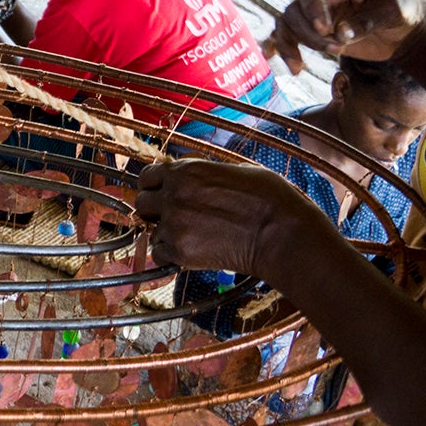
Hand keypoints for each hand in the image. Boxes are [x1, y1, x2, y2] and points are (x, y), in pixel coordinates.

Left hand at [134, 159, 332, 276]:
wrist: (284, 234)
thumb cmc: (270, 199)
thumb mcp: (235, 170)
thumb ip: (204, 173)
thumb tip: (195, 176)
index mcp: (185, 170)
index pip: (147, 176)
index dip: (154, 186)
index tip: (162, 194)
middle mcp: (173, 195)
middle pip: (142, 203)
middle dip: (155, 210)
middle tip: (174, 218)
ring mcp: (174, 223)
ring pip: (151, 230)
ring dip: (166, 233)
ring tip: (193, 236)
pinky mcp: (180, 251)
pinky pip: (159, 253)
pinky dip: (171, 255)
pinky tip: (192, 252)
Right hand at [269, 0, 425, 73]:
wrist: (405, 33)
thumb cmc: (403, 12)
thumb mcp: (393, 12)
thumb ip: (367, 21)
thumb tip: (340, 34)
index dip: (312, 7)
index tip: (324, 29)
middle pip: (296, 9)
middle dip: (310, 33)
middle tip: (336, 48)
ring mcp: (315, 13)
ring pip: (288, 25)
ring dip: (298, 45)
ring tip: (328, 56)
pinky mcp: (312, 32)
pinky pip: (287, 37)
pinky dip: (282, 49)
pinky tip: (281, 62)